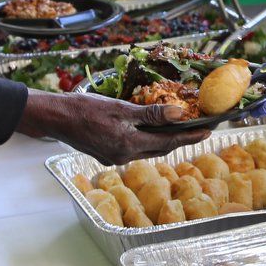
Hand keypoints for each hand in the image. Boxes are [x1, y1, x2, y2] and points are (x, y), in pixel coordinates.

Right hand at [17, 92, 209, 162]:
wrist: (56, 118)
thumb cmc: (85, 109)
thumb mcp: (120, 108)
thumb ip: (151, 114)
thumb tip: (179, 114)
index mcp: (128, 145)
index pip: (168, 142)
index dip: (190, 136)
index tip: (209, 130)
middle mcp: (124, 156)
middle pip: (161, 148)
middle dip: (182, 139)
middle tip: (201, 129)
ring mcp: (115, 158)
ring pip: (149, 150)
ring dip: (166, 140)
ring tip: (183, 129)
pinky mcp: (108, 154)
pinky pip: (136, 148)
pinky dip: (149, 140)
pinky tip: (154, 130)